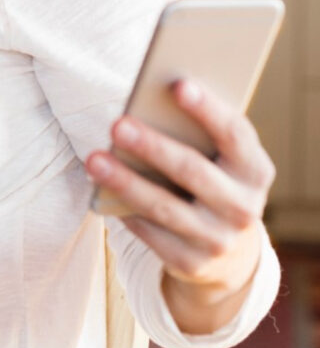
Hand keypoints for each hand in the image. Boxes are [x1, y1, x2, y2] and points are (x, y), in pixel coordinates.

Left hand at [86, 79, 274, 332]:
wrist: (227, 252)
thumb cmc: (211, 181)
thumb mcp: (217, 159)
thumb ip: (195, 134)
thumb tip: (147, 101)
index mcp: (255, 170)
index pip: (235, 134)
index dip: (208, 109)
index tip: (178, 84)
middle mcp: (244, 207)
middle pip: (193, 171)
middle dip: (153, 146)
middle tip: (117, 124)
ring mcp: (219, 239)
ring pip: (165, 207)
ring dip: (125, 182)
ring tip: (93, 159)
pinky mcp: (192, 263)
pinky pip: (151, 234)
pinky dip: (125, 211)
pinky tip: (101, 192)